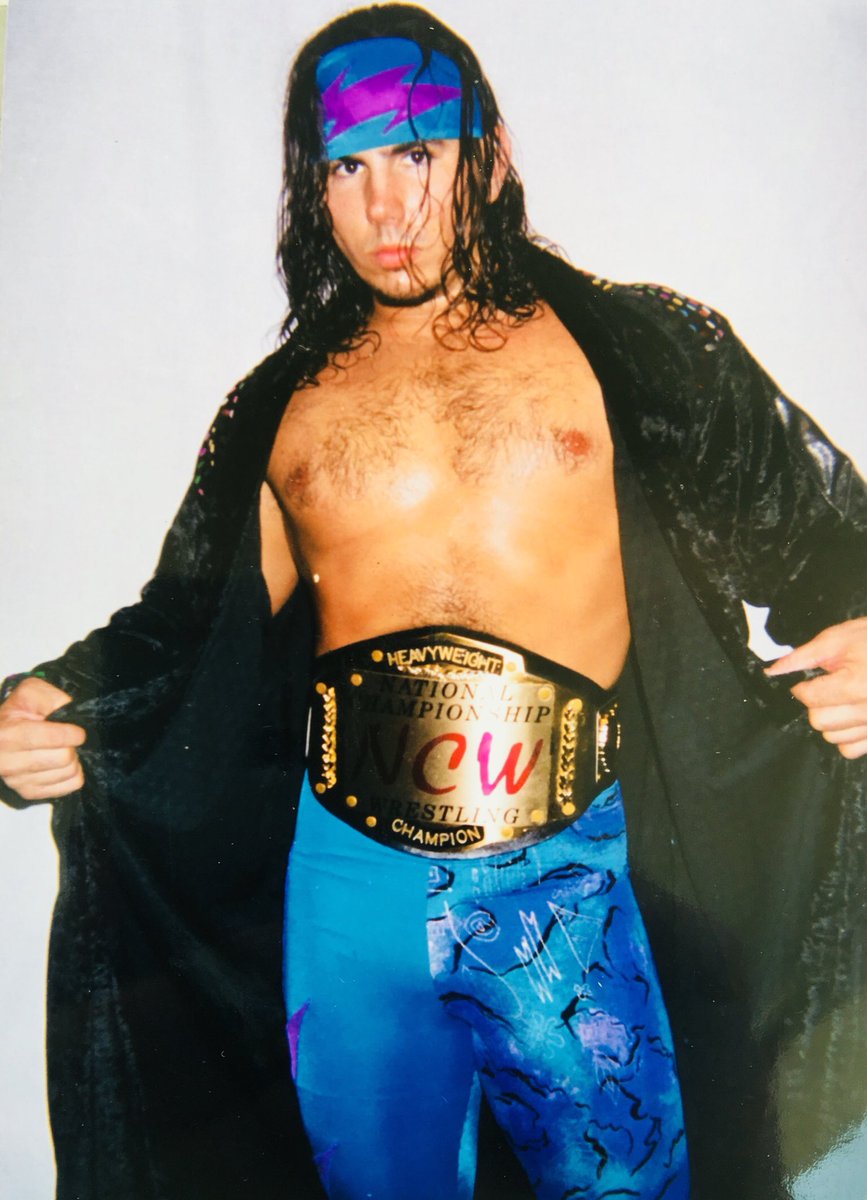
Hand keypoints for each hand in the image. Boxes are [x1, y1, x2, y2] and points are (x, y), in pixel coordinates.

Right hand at [0, 678, 85, 799]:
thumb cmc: (18, 712)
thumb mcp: (30, 693)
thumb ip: (50, 697)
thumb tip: (71, 714)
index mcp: (7, 735)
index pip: (52, 739)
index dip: (71, 734)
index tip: (76, 731)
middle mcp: (8, 763)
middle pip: (64, 758)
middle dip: (71, 746)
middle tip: (67, 739)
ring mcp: (17, 781)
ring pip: (69, 773)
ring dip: (73, 759)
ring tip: (62, 749)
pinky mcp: (29, 793)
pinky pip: (70, 786)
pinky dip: (73, 774)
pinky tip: (60, 764)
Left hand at [765, 617, 866, 759]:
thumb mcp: (838, 638)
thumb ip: (802, 657)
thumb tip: (772, 671)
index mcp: (856, 685)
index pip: (810, 698)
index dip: (802, 687)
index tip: (808, 680)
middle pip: (819, 722)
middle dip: (816, 704)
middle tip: (828, 688)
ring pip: (834, 738)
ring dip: (831, 721)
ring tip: (842, 700)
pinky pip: (852, 750)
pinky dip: (847, 737)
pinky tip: (852, 716)